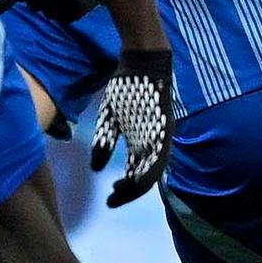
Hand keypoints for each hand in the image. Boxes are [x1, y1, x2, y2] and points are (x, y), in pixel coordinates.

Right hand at [92, 49, 174, 206]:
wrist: (142, 62)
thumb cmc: (127, 88)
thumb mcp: (110, 118)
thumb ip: (105, 142)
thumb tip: (95, 169)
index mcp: (142, 144)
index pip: (134, 173)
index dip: (124, 190)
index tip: (109, 199)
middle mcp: (153, 145)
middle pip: (144, 177)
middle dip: (128, 192)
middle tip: (113, 200)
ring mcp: (161, 137)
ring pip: (154, 170)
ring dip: (138, 185)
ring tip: (122, 193)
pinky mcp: (166, 128)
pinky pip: (160, 155)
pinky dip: (150, 170)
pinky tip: (138, 179)